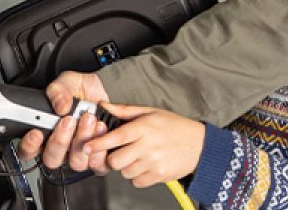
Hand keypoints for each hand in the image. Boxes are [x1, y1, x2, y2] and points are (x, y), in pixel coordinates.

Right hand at [15, 71, 110, 171]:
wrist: (108, 91)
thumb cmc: (84, 91)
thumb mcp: (68, 82)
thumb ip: (59, 91)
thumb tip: (60, 106)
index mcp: (46, 134)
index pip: (28, 150)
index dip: (30, 145)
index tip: (36, 132)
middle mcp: (61, 148)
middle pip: (52, 159)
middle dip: (60, 140)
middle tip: (68, 121)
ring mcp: (79, 155)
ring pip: (75, 162)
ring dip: (82, 140)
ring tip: (89, 119)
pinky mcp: (98, 157)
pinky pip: (97, 164)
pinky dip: (100, 147)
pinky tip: (101, 127)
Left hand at [83, 103, 203, 187]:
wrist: (200, 145)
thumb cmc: (175, 127)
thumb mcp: (151, 112)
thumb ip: (125, 110)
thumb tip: (104, 105)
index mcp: (145, 127)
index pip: (116, 137)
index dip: (99, 143)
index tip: (86, 146)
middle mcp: (149, 145)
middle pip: (116, 160)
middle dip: (113, 158)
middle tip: (120, 152)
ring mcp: (154, 162)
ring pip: (124, 172)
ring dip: (126, 167)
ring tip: (137, 157)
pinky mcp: (159, 175)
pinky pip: (136, 182)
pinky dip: (137, 176)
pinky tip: (145, 166)